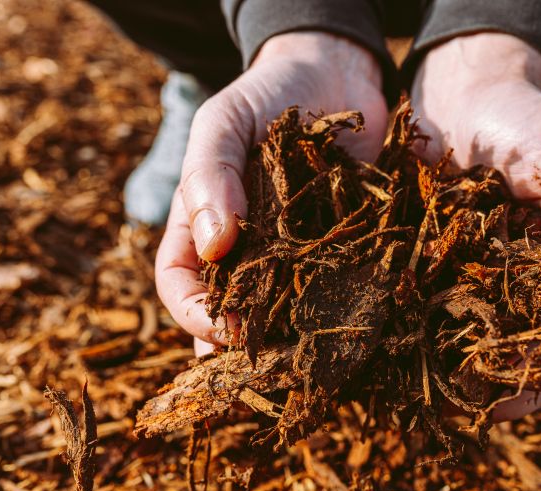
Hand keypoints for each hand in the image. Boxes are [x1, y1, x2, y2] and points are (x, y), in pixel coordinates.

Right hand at [155, 32, 388, 351]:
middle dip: (245, 346)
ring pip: (285, 314)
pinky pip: (339, 289)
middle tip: (270, 368)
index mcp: (201, 227)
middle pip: (232, 313)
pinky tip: (360, 329)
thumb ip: (209, 173)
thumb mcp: (224, 121)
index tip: (223, 328)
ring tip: (312, 362)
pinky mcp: (344, 250)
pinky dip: (345, 312)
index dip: (194, 314)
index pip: (180, 285)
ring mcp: (295, 256)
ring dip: (293, 341)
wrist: (334, 72)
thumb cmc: (265, 94)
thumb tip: (213, 246)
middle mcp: (246, 252)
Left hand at [412, 33, 540, 420]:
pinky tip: (413, 370)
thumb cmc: (525, 120)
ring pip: (485, 355)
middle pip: (536, 358)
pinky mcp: (432, 285)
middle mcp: (532, 292)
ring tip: (449, 400)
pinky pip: (434, 329)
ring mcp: (481, 293)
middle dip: (519, 383)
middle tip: (489, 399)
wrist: (456, 98)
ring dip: (473, 383)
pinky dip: (429, 353)